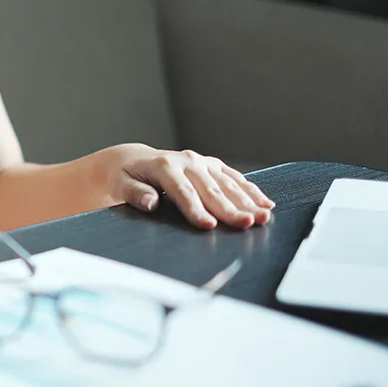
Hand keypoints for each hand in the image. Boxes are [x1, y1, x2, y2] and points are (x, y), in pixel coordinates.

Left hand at [100, 144, 274, 229]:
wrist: (134, 160)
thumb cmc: (125, 176)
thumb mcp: (120, 184)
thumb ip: (135, 194)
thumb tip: (151, 203)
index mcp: (164, 166)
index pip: (183, 192)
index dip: (196, 210)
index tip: (209, 226)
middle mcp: (187, 161)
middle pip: (211, 190)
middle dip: (230, 209)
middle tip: (247, 225)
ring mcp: (202, 162)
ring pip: (228, 184)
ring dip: (247, 201)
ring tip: (263, 217)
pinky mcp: (213, 165)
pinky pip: (235, 178)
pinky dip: (251, 191)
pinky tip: (266, 203)